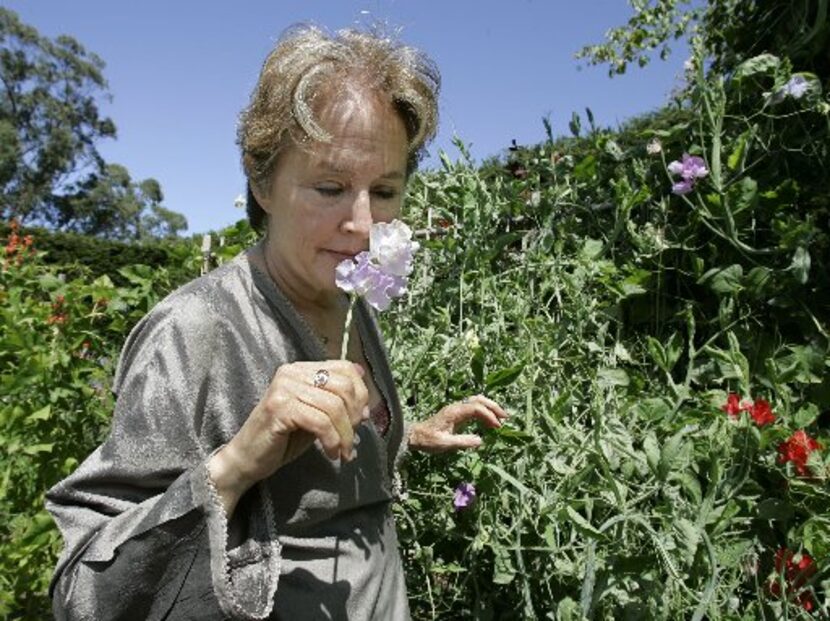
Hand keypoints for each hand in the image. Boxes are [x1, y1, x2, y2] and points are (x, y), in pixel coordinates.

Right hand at [208, 360, 368, 515]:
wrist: (247, 459)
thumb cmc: (282, 439)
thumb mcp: (315, 416)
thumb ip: (336, 403)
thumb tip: (367, 400)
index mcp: (301, 369)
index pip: (344, 368)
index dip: (360, 393)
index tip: (362, 418)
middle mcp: (291, 372)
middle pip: (343, 386)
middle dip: (354, 415)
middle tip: (351, 439)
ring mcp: (283, 388)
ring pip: (333, 406)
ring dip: (345, 434)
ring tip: (343, 452)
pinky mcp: (279, 408)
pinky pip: (320, 422)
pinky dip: (332, 440)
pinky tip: (332, 454)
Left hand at [408, 394, 508, 452]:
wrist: (415, 436)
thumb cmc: (428, 440)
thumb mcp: (445, 444)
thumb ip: (463, 442)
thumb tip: (481, 441)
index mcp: (454, 412)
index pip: (476, 408)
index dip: (488, 415)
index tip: (497, 427)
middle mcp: (456, 407)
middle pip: (478, 400)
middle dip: (493, 406)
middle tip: (505, 418)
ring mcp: (456, 409)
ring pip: (476, 401)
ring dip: (490, 407)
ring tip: (501, 418)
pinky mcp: (456, 413)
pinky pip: (473, 408)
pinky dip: (484, 411)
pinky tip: (489, 421)